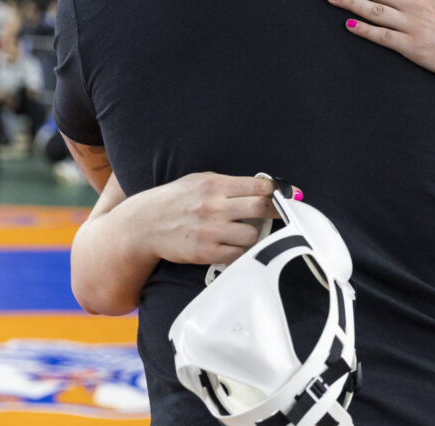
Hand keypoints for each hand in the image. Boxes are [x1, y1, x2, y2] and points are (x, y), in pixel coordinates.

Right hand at [138, 172, 301, 265]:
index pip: (258, 186)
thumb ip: (229, 184)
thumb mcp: (199, 181)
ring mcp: (210, 231)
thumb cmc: (176, 200)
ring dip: (253, 234)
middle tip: (285, 212)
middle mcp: (214, 206)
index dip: (279, 191)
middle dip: (278, 210)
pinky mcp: (205, 252)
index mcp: (215, 184)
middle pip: (261, 208)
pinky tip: (232, 245)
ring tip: (242, 231)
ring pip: (252, 235)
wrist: (143, 225)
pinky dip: (240, 251)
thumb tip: (265, 186)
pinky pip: (237, 255)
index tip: (290, 194)